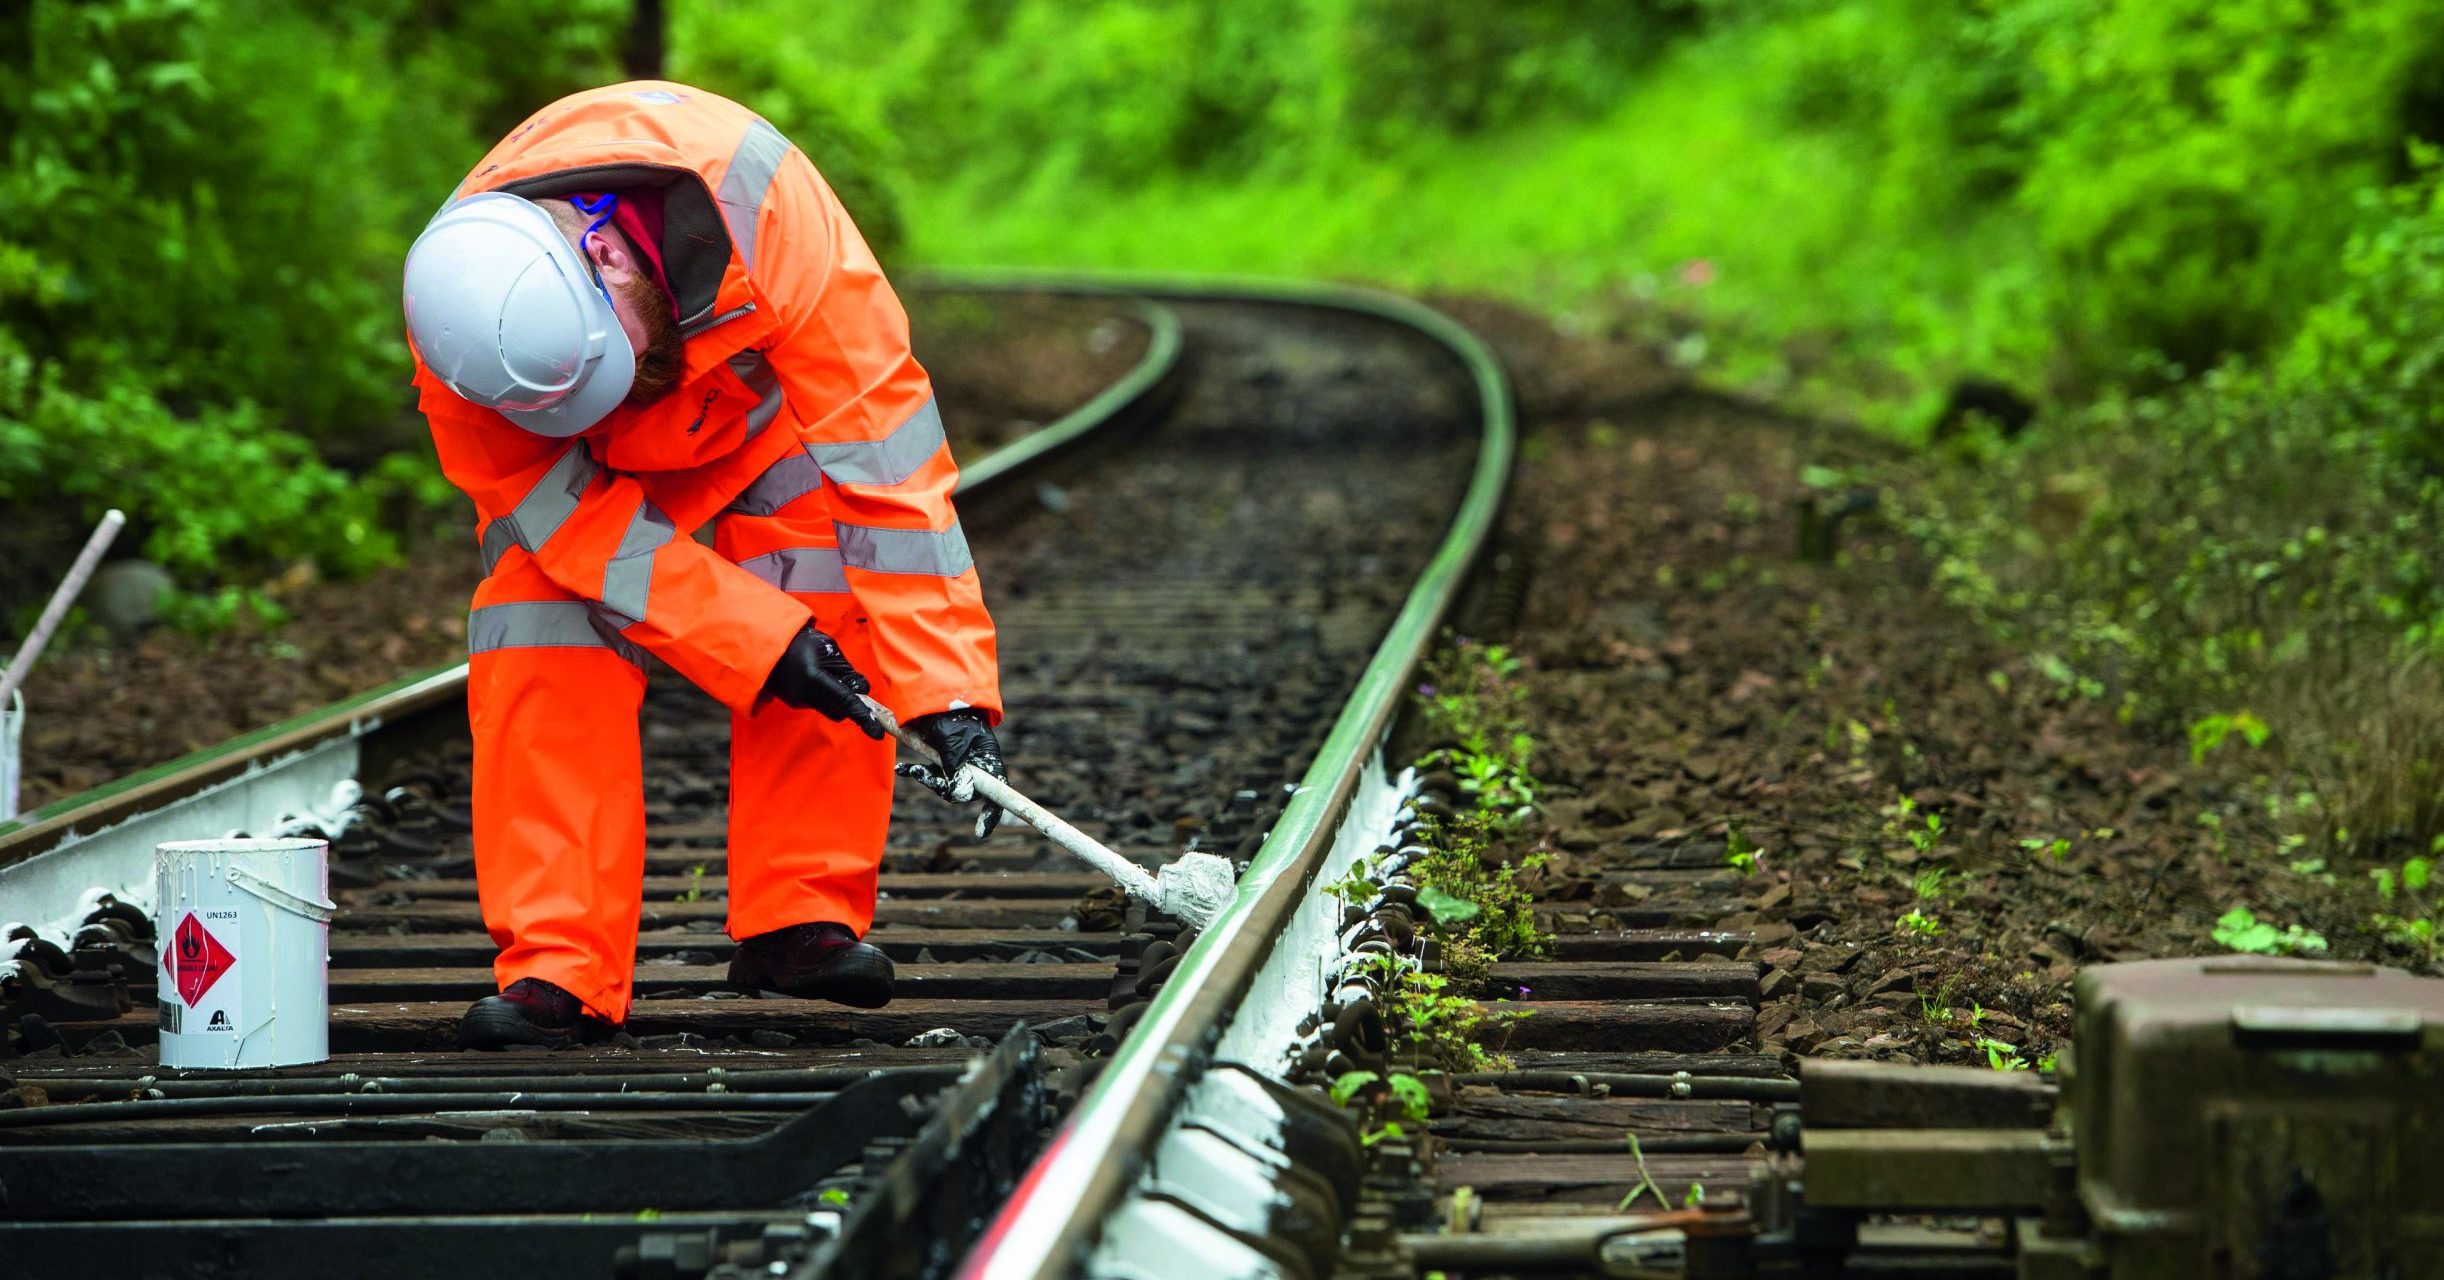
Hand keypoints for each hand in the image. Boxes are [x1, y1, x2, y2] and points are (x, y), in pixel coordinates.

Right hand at [761, 625, 885, 738]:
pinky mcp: (793, 701)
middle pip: (840, 710)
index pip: (847, 702)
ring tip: (826, 672)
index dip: (864, 717)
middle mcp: (805, 695)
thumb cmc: (800, 642)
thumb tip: (859, 688)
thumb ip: (846, 671)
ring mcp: (797, 701)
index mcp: (815, 679)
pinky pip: (817, 703)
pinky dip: (823, 693)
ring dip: (836, 696)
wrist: (769, 644)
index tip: (878, 732)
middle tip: (846, 679)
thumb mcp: (829, 650)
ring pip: (829, 707)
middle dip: (849, 701)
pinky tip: (814, 676)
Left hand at [897, 709, 1006, 839]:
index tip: (981, 831)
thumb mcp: (952, 739)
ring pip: (945, 784)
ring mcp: (959, 763)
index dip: (992, 812)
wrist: (932, 694)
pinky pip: (932, 774)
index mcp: (987, 758)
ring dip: (927, 779)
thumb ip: (955, 765)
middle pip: (965, 790)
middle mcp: (975, 763)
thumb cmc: (949, 713)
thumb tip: (957, 793)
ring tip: (911, 769)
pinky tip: (902, 768)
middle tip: (924, 775)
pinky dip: (917, 773)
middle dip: (944, 787)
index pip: (997, 790)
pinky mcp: (942, 760)